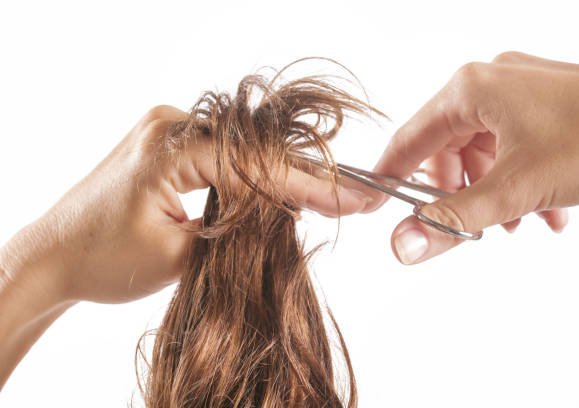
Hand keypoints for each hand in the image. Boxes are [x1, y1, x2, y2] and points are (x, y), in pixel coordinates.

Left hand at [1, 105, 370, 304]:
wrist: (53, 256)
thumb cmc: (101, 260)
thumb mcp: (180, 255)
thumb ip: (236, 229)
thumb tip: (284, 213)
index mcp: (169, 147)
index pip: (258, 165)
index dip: (310, 185)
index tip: (353, 199)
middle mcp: (170, 124)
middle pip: (256, 150)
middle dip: (304, 177)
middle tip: (351, 199)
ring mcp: (167, 129)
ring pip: (243, 150)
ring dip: (280, 175)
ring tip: (328, 197)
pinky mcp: (167, 142)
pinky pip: (223, 152)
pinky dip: (253, 173)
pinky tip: (281, 190)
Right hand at [364, 52, 578, 264]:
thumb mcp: (515, 188)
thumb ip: (453, 220)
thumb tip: (402, 245)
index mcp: (470, 89)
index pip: (409, 140)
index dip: (388, 177)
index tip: (373, 206)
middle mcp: (489, 81)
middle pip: (445, 148)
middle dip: (456, 194)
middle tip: (467, 226)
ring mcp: (519, 89)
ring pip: (481, 150)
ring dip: (490, 193)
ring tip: (513, 224)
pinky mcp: (543, 102)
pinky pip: (511, 144)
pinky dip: (517, 180)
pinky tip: (543, 211)